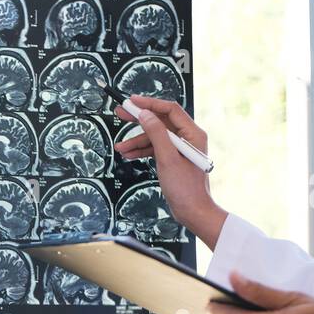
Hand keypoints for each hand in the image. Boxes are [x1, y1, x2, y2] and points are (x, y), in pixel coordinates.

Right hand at [113, 94, 225, 248]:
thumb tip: (145, 115)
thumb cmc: (186, 189)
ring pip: (154, 136)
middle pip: (160, 121)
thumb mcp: (167, 158)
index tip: (133, 102)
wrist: (192, 211)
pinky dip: (142, 150)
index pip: (170, 110)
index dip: (150, 104)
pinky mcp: (173, 158)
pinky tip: (128, 154)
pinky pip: (155, 148)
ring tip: (120, 147)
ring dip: (136, 141)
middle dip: (140, 120)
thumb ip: (156, 134)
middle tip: (122, 114)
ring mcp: (180, 148)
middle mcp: (188, 138)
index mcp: (193, 134)